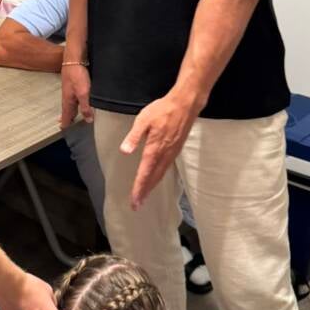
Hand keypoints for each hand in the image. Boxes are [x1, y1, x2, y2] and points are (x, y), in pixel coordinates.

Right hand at [60, 64, 92, 128]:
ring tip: (74, 115)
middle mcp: (68, 96)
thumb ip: (86, 107)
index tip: (64, 130)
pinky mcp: (75, 83)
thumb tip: (88, 120)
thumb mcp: (83, 93)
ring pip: (72, 103)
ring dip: (73, 109)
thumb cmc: (76, 74)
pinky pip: (76, 96)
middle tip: (67, 124)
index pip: (66, 116)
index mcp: (68, 101)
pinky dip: (77, 101)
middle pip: (68, 110)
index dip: (65, 124)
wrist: (74, 59)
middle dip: (68, 117)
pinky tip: (80, 99)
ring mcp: (71, 89)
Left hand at [121, 92, 198, 208]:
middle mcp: (164, 154)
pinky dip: (160, 177)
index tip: (135, 201)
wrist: (185, 105)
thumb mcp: (143, 120)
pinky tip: (157, 178)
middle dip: (145, 192)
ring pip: (161, 174)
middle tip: (138, 205)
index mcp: (154, 149)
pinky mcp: (177, 149)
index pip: (145, 173)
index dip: (139, 188)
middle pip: (154, 178)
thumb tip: (124, 151)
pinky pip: (167, 167)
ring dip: (153, 186)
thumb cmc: (162, 110)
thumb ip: (134, 136)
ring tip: (145, 195)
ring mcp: (172, 152)